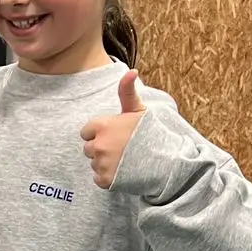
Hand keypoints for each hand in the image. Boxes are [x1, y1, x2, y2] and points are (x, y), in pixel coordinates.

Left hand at [79, 69, 143, 189]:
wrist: (165, 161)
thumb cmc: (150, 132)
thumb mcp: (138, 109)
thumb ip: (127, 91)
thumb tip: (131, 70)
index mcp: (102, 125)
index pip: (86, 132)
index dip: (99, 133)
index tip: (115, 134)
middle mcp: (98, 145)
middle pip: (88, 148)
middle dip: (101, 148)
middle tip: (122, 148)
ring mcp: (101, 164)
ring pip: (94, 164)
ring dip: (104, 163)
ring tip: (124, 159)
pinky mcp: (105, 180)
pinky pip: (98, 179)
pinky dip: (108, 177)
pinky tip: (123, 171)